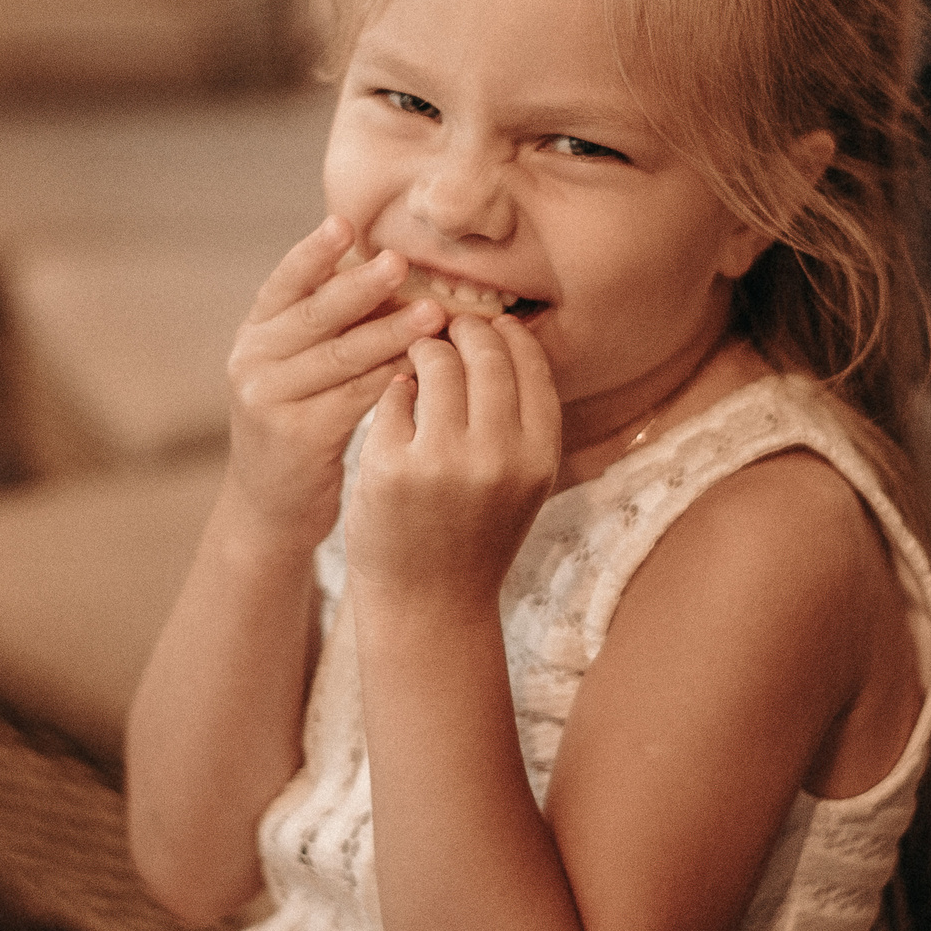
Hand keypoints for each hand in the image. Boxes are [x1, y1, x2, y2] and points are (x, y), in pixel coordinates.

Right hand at [227, 216, 447, 551]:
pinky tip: (426, 365)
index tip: (345, 224)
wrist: (271, 507)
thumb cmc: (301, 422)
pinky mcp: (298, 438)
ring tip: (434, 313)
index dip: (314, 253)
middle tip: (402, 262)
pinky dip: (393, 378)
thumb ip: (327, 325)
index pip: (283, 284)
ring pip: (341, 358)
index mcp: (254, 335)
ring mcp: (270, 402)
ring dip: (391, 332)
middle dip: (361, 287)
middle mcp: (253, 363)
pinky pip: (355, 399)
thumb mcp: (296, 368)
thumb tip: (391, 267)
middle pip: (315, 316)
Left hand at [347, 313, 561, 618]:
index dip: (508, 335)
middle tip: (447, 328)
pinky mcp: (392, 468)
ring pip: (437, 365)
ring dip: (425, 351)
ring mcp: (443, 462)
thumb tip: (499, 334)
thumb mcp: (521, 483)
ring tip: (419, 357)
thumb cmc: (475, 536)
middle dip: (464, 331)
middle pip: (485, 355)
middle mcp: (498, 456)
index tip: (490, 325)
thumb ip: (519, 421)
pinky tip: (397, 400)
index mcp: (539, 457)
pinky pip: (394, 398)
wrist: (430, 606)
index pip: (530, 365)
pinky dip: (395, 392)